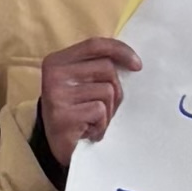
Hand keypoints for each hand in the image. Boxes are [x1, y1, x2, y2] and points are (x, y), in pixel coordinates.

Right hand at [34, 35, 138, 163]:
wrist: (53, 145)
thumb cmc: (73, 110)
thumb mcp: (79, 83)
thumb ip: (96, 68)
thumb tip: (132, 62)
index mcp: (58, 61)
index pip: (95, 45)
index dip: (120, 51)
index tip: (138, 65)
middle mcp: (54, 74)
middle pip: (106, 68)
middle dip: (115, 90)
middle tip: (104, 109)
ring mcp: (57, 94)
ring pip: (107, 91)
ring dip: (108, 111)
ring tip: (93, 121)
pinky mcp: (63, 115)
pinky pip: (100, 111)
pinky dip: (101, 125)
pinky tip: (89, 131)